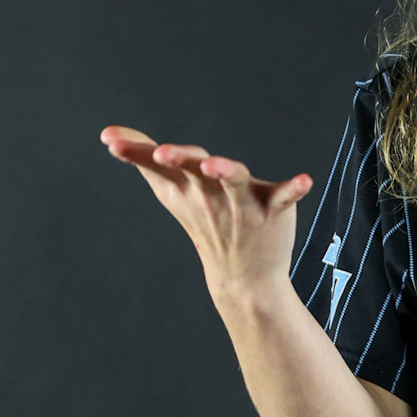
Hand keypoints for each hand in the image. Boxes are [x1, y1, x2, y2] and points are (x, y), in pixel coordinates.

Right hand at [100, 125, 312, 303]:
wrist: (244, 278)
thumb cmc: (206, 224)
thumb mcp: (174, 192)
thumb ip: (147, 161)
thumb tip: (110, 137)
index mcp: (188, 186)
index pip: (159, 164)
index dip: (137, 150)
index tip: (110, 140)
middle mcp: (211, 193)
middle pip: (192, 169)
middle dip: (177, 159)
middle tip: (160, 154)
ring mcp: (242, 203)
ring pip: (233, 180)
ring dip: (224, 170)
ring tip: (215, 165)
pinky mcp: (273, 210)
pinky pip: (284, 196)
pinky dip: (294, 188)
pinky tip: (305, 180)